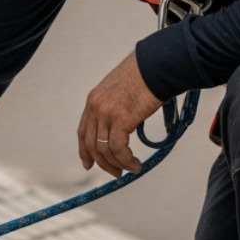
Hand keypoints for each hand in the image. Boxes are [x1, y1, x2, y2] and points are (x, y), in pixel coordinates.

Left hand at [77, 51, 162, 176]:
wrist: (156, 66)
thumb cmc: (146, 75)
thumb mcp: (122, 90)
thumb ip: (117, 107)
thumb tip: (125, 125)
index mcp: (94, 100)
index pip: (83, 131)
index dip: (84, 150)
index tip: (88, 164)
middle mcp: (96, 107)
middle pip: (92, 144)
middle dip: (102, 163)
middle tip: (115, 173)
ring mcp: (106, 113)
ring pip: (105, 149)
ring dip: (118, 164)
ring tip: (131, 169)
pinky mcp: (120, 119)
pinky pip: (118, 148)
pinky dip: (126, 160)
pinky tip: (135, 164)